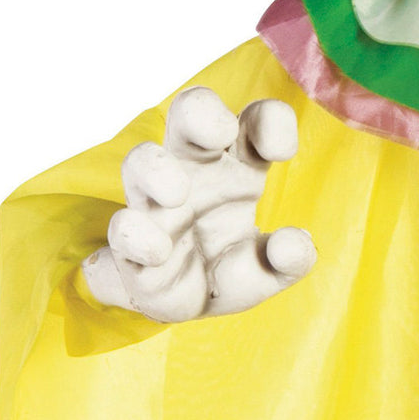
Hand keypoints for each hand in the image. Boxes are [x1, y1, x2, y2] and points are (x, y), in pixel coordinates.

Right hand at [82, 86, 316, 320]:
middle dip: (201, 113)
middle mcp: (195, 170)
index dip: (269, 122)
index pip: (254, 121)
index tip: (280, 151)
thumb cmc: (234, 267)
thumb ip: (291, 258)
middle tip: (220, 132)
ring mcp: (157, 201)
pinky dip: (135, 234)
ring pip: (142, 161)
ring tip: (178, 195)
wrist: (192, 306)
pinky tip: (158, 251)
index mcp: (239, 165)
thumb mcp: (272, 268)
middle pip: (189, 113)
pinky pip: (124, 226)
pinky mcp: (132, 239)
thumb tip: (294, 245)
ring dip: (156, 170)